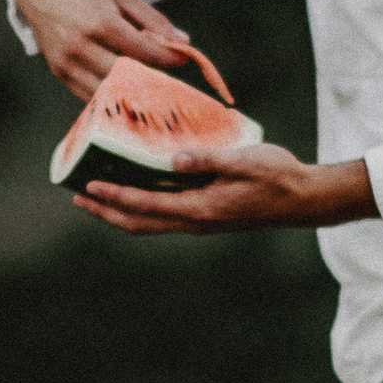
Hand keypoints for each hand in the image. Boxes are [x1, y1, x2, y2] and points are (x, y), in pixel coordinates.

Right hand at [12, 0, 201, 103]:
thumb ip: (152, 19)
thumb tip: (183, 42)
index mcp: (100, 22)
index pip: (144, 51)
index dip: (169, 58)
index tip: (184, 58)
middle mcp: (82, 46)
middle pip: (128, 75)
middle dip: (153, 77)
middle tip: (170, 74)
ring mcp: (67, 63)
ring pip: (108, 91)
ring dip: (132, 91)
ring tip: (149, 83)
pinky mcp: (59, 73)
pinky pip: (90, 96)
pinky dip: (110, 95)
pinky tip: (125, 87)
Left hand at [78, 142, 375, 234]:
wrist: (304, 199)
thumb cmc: (277, 176)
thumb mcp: (243, 161)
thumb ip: (206, 160)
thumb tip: (172, 159)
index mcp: (199, 209)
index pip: (146, 205)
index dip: (114, 198)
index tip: (88, 188)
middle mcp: (195, 221)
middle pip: (140, 223)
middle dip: (107, 212)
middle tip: (78, 198)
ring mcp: (200, 221)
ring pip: (151, 223)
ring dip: (121, 212)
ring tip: (97, 197)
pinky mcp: (207, 215)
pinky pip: (165, 216)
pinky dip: (143, 208)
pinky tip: (138, 190)